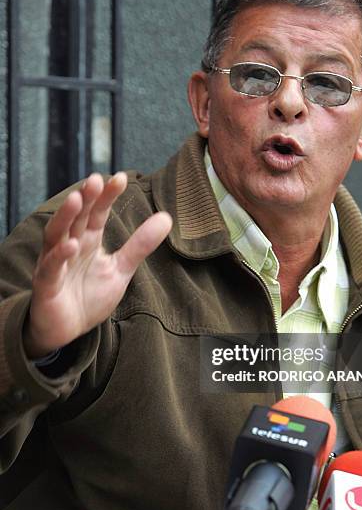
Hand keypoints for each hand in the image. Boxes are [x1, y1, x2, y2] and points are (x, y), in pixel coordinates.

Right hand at [23, 172, 171, 358]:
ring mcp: (55, 264)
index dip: (107, 196)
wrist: (68, 331)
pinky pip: (51, 267)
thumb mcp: (120, 270)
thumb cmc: (89, 297)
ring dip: (66, 216)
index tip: (120, 178)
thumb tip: (166, 217)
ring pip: (57, 235)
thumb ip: (139, 245)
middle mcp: (70, 247)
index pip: (97, 213)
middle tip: (96, 179)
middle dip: (86, 198)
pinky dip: (60, 256)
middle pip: (77, 218)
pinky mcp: (46, 285)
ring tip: (77, 199)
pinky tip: (72, 245)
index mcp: (88, 241)